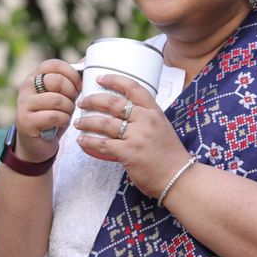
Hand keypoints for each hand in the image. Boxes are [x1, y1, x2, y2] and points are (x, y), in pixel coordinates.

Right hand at [13, 60, 81, 162]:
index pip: (53, 64)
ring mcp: (24, 104)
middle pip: (56, 81)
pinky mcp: (26, 121)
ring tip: (67, 114)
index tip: (78, 85)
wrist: (37, 144)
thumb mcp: (63, 96)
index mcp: (35, 77)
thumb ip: (71, 80)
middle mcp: (26, 87)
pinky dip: (63, 120)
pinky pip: (53, 116)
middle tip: (73, 101)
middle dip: (71, 92)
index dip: (71, 73)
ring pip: (57, 100)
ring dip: (69, 108)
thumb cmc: (53, 116)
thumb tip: (87, 60)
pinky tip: (61, 123)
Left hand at [75, 74, 189, 195]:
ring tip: (78, 123)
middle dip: (93, 100)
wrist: (178, 178)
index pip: (133, 87)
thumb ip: (144, 119)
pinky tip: (82, 141)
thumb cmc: (169, 156)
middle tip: (82, 102)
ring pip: (104, 123)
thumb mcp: (161, 128)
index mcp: (154, 111)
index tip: (100, 78)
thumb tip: (124, 115)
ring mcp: (137, 136)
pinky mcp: (129, 153)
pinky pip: (102, 144)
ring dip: (87, 122)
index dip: (114, 80)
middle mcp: (146, 120)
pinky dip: (89, 141)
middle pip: (113, 103)